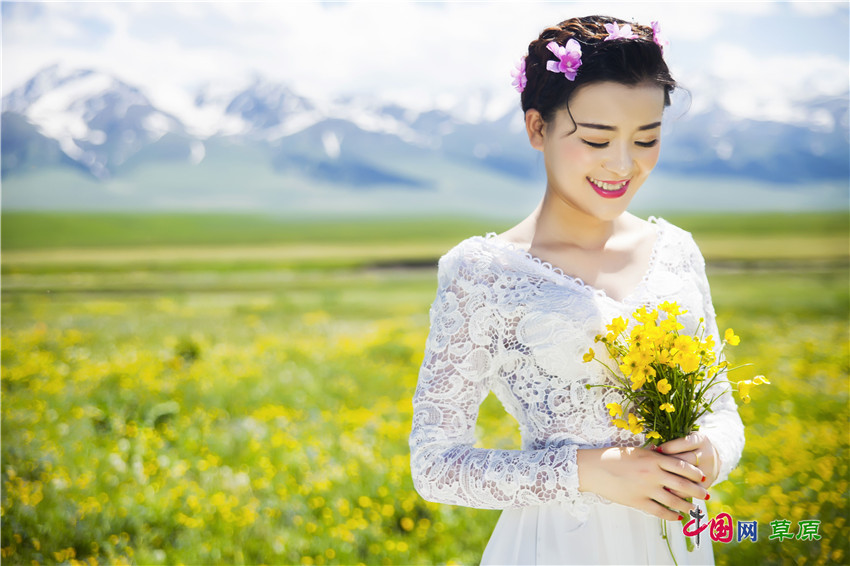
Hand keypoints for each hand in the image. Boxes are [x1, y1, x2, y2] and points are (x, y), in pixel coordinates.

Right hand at [577, 446, 708, 520]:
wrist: (594, 468)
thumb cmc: (613, 457)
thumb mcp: (637, 452)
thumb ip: (654, 457)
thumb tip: (670, 461)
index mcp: (654, 459)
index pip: (682, 466)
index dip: (694, 472)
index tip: (701, 476)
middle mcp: (653, 474)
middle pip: (683, 484)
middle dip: (697, 490)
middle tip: (705, 494)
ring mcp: (646, 489)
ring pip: (674, 500)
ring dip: (687, 506)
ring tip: (693, 509)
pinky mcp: (638, 502)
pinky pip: (660, 511)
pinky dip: (671, 516)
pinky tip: (677, 518)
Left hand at [658, 432, 719, 487]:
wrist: (712, 456)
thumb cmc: (688, 446)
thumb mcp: (683, 439)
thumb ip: (671, 442)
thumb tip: (651, 448)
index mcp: (700, 440)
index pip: (685, 443)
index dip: (669, 447)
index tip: (656, 449)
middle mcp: (707, 454)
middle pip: (687, 460)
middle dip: (670, 464)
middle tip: (654, 467)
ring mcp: (709, 470)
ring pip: (689, 476)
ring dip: (673, 479)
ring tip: (657, 480)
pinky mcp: (708, 483)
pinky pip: (692, 489)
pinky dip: (679, 491)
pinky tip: (666, 491)